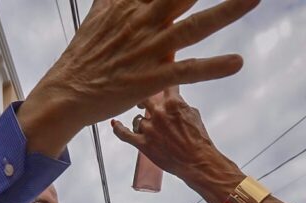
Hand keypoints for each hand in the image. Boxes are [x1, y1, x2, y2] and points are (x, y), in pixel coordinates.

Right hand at [18, 0, 258, 155]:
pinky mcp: (152, 78)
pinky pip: (188, 71)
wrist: (68, 91)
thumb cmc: (87, 52)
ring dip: (227, 12)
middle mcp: (144, 20)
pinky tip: (237, 62)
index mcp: (132, 3)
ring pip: (195, 27)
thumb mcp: (102, 10)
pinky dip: (213, 67)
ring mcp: (150, 49)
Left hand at [111, 90, 242, 202]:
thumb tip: (172, 101)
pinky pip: (124, 134)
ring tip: (148, 126)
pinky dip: (118, 129)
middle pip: (143, 96)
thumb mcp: (193, 114)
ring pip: (137, 119)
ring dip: (142, 121)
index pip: (164, 82)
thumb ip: (179, 104)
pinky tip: (115, 124)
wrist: (197, 162)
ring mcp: (149, 129)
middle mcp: (159, 113)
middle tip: (142, 98)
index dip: (161, 77)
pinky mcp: (142, 143)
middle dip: (143, 96)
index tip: (158, 73)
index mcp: (173, 103)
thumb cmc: (199, 141)